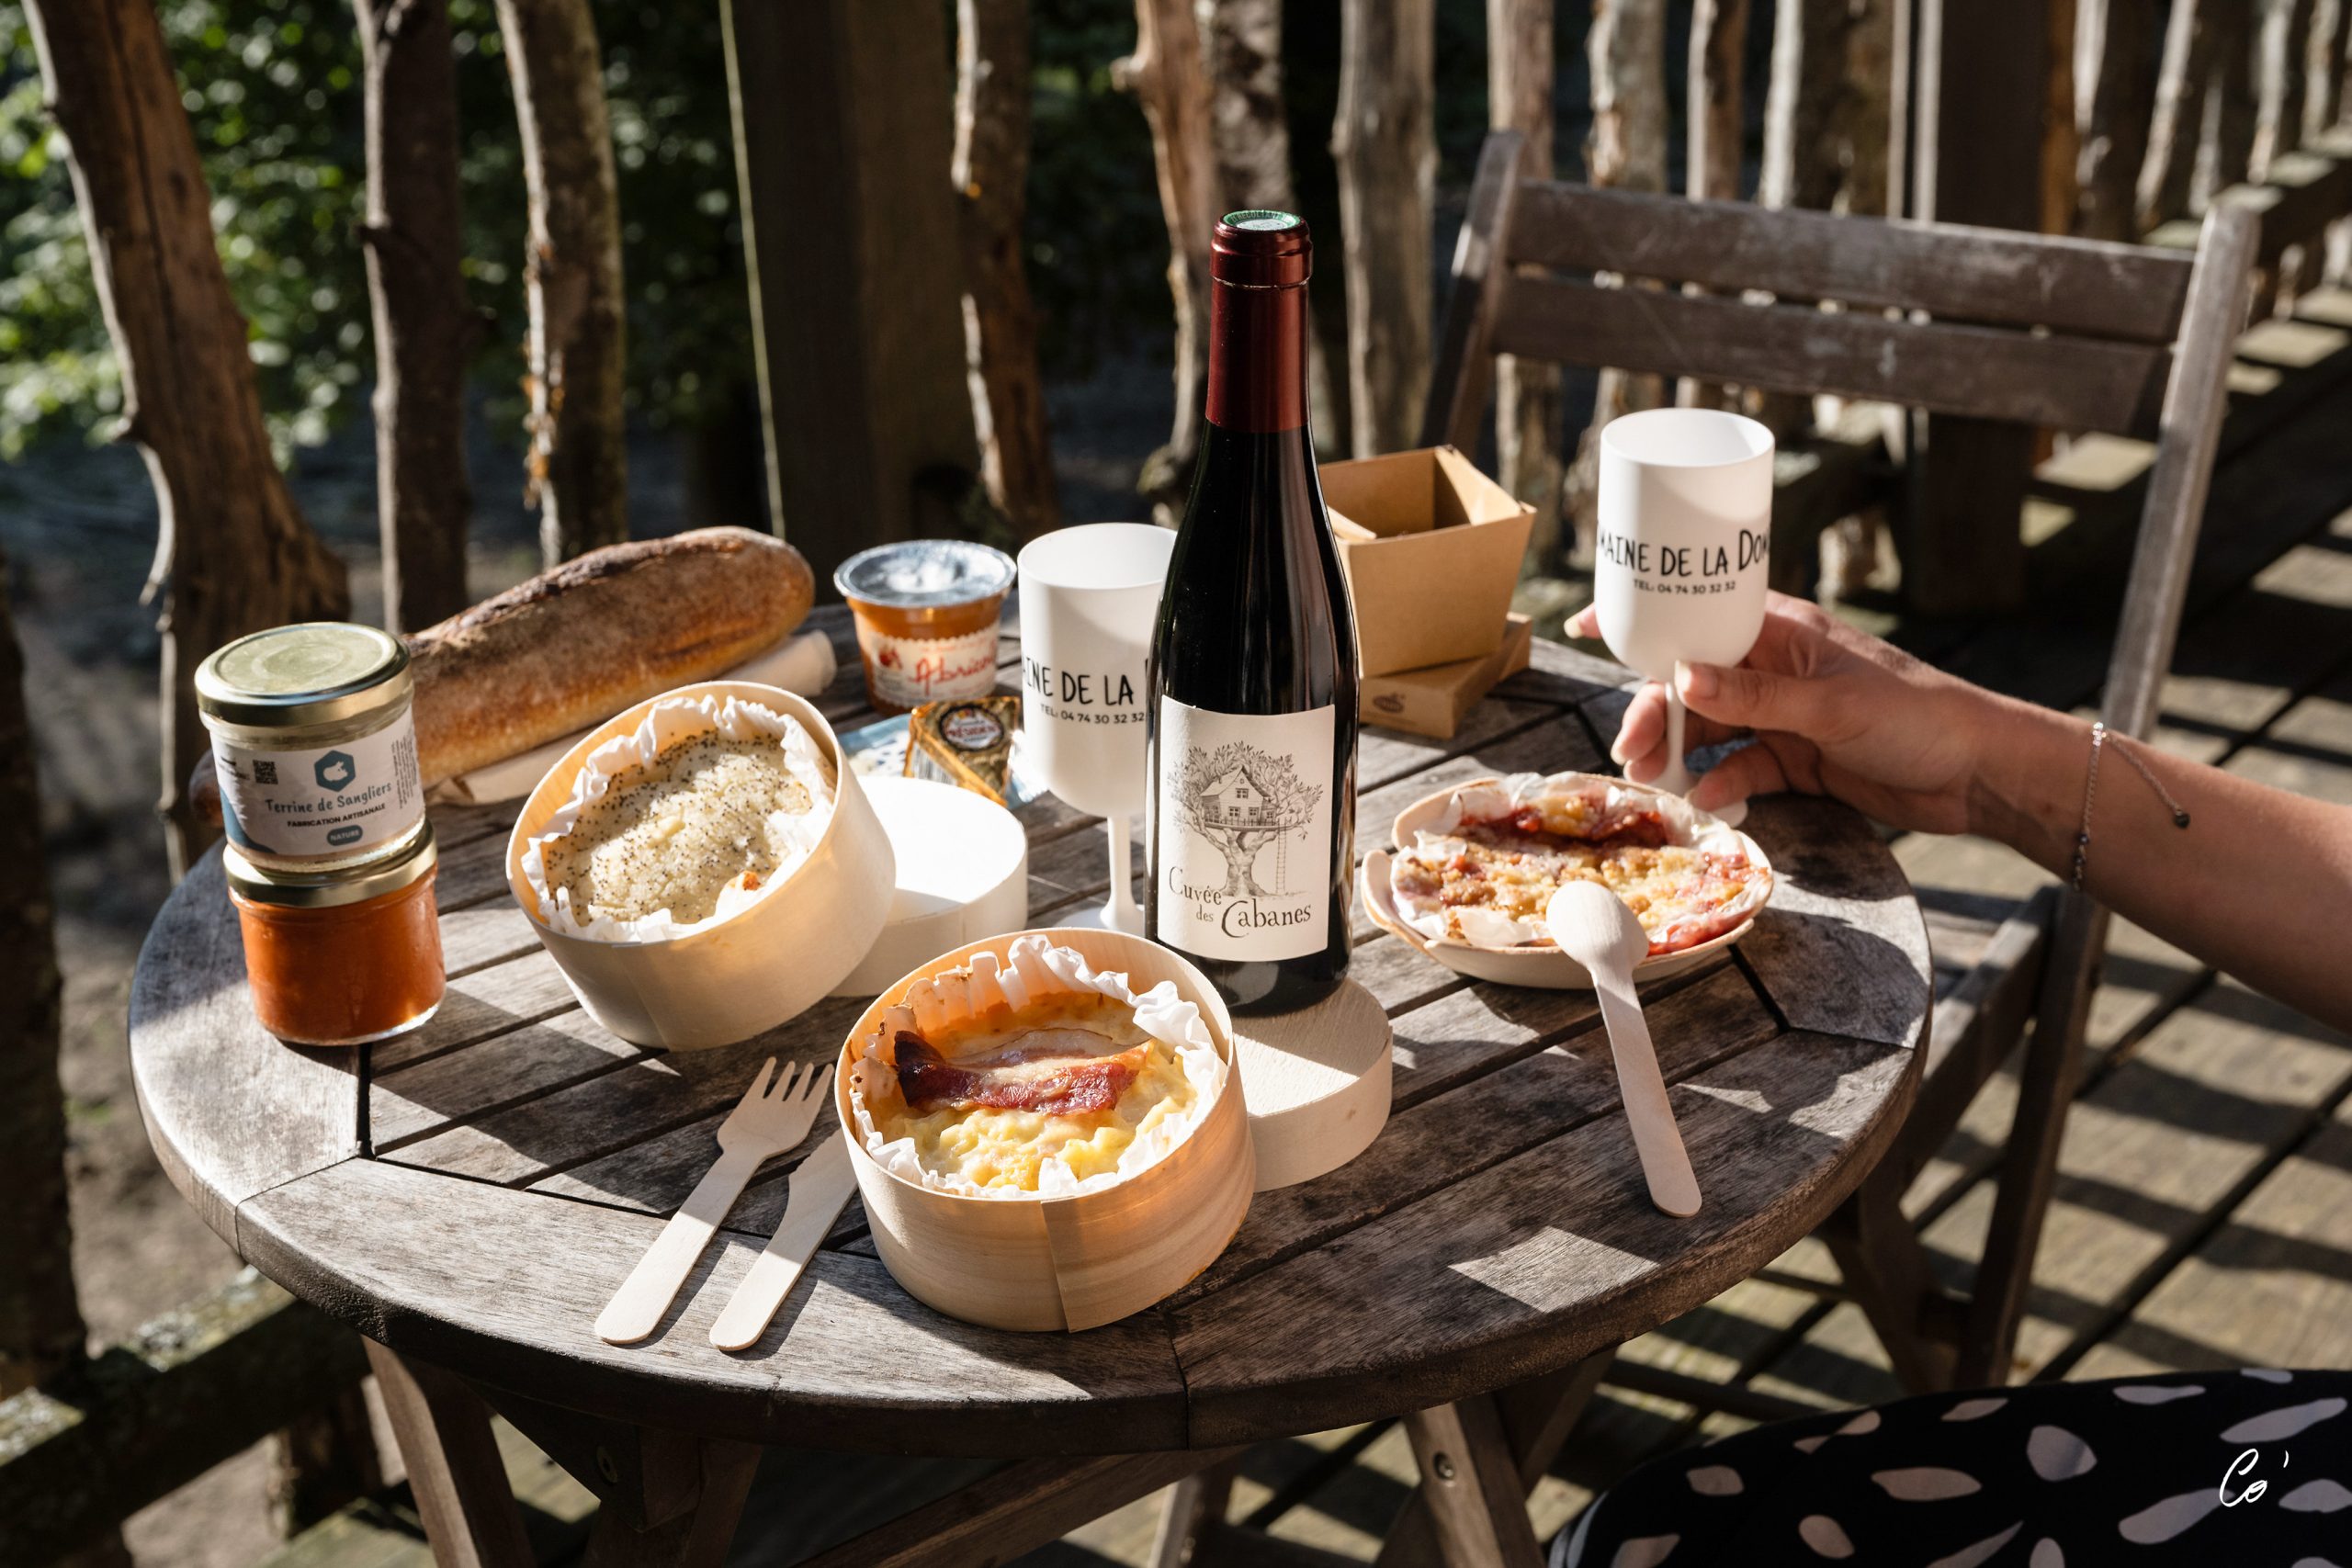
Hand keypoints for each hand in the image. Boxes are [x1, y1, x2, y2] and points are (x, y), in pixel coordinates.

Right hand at [1567, 593, 1990, 834]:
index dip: (1644, 620)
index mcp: (1781, 632)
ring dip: (1680, 754)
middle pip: (1692, 683)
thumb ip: (1755, 697)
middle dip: (1656, 713)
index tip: (1588, 625)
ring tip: (1653, 783)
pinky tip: (1708, 802)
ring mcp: (1783, 715)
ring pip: (1710, 729)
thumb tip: (1682, 678)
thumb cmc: (1916, 715)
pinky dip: (1720, 785)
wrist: (1976, 773)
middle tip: (1630, 752)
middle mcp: (1774, 668)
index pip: (1700, 615)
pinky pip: (1740, 769)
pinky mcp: (1795, 759)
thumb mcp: (1830, 705)